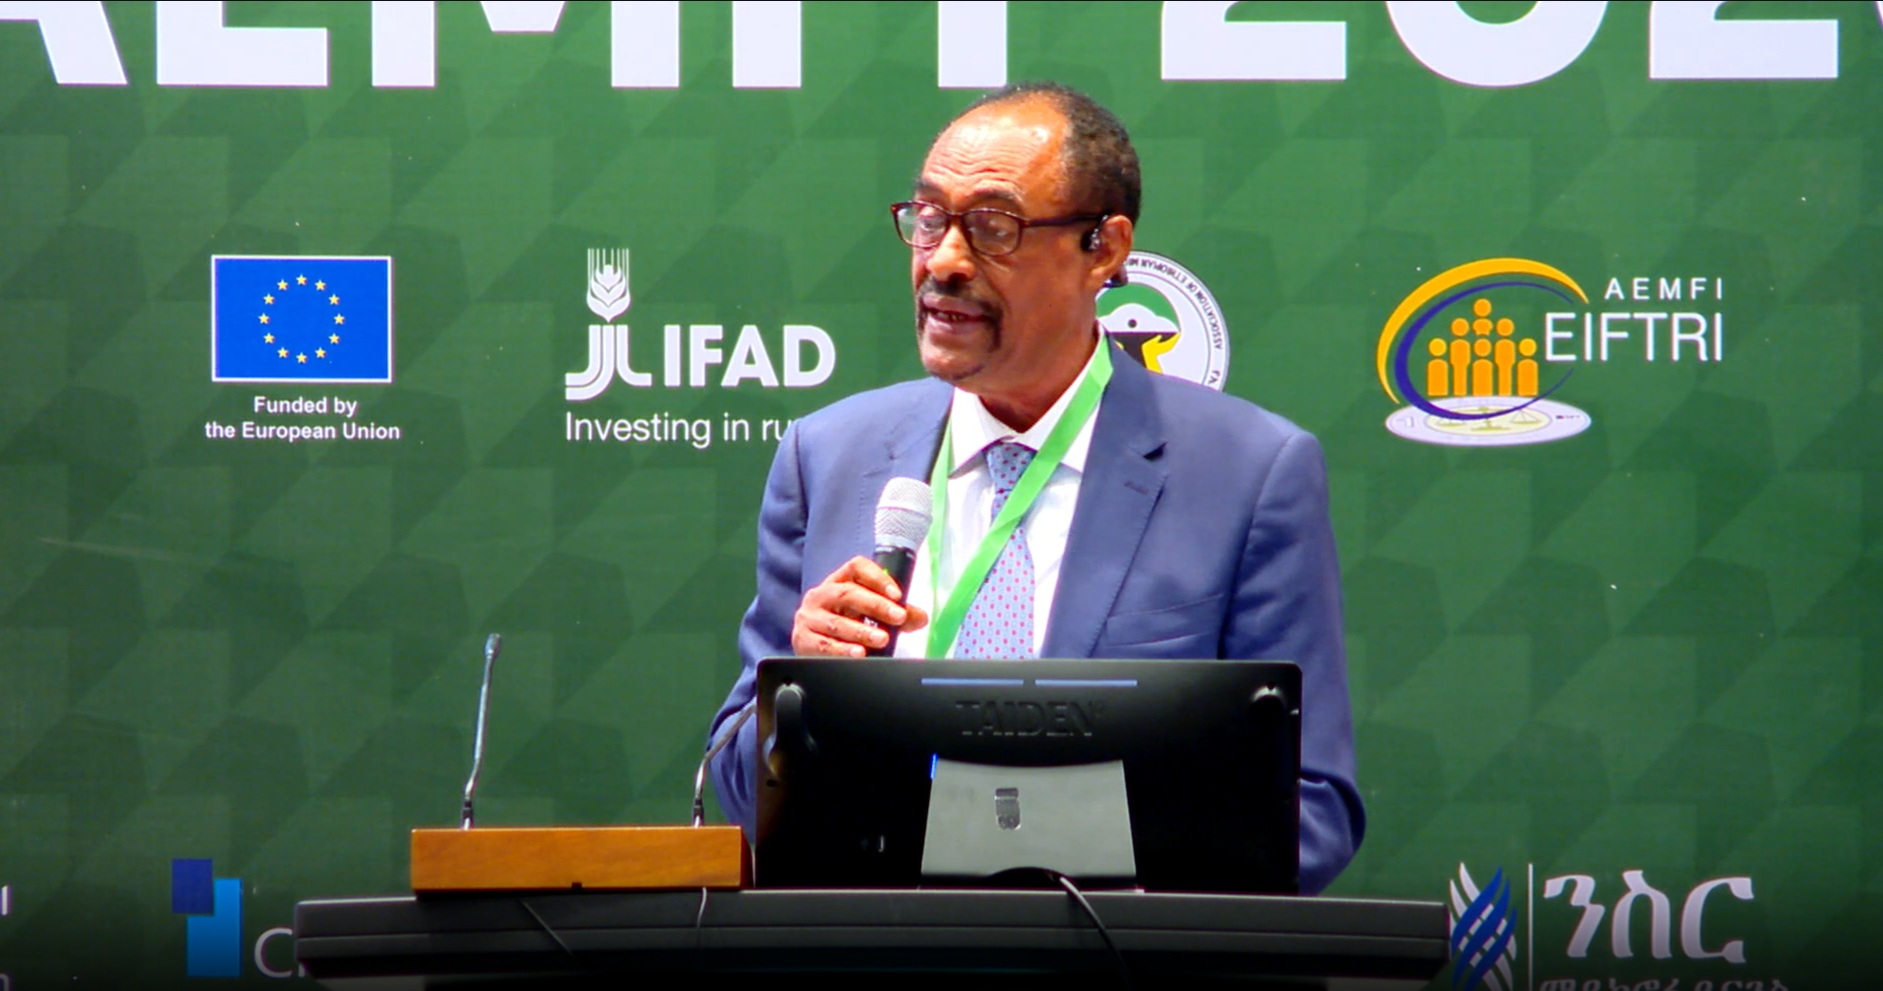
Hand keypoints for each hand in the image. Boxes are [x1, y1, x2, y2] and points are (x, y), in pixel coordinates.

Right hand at [791, 556, 928, 656]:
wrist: (811, 647)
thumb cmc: (843, 625)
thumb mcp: (867, 615)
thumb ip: (895, 615)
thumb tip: (919, 617)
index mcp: (838, 582)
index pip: (856, 567)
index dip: (878, 578)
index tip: (897, 594)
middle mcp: (820, 595)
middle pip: (847, 593)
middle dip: (876, 605)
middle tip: (898, 617)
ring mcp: (809, 617)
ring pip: (836, 622)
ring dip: (861, 631)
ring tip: (882, 639)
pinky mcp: (802, 639)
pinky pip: (824, 644)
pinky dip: (843, 650)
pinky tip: (859, 653)